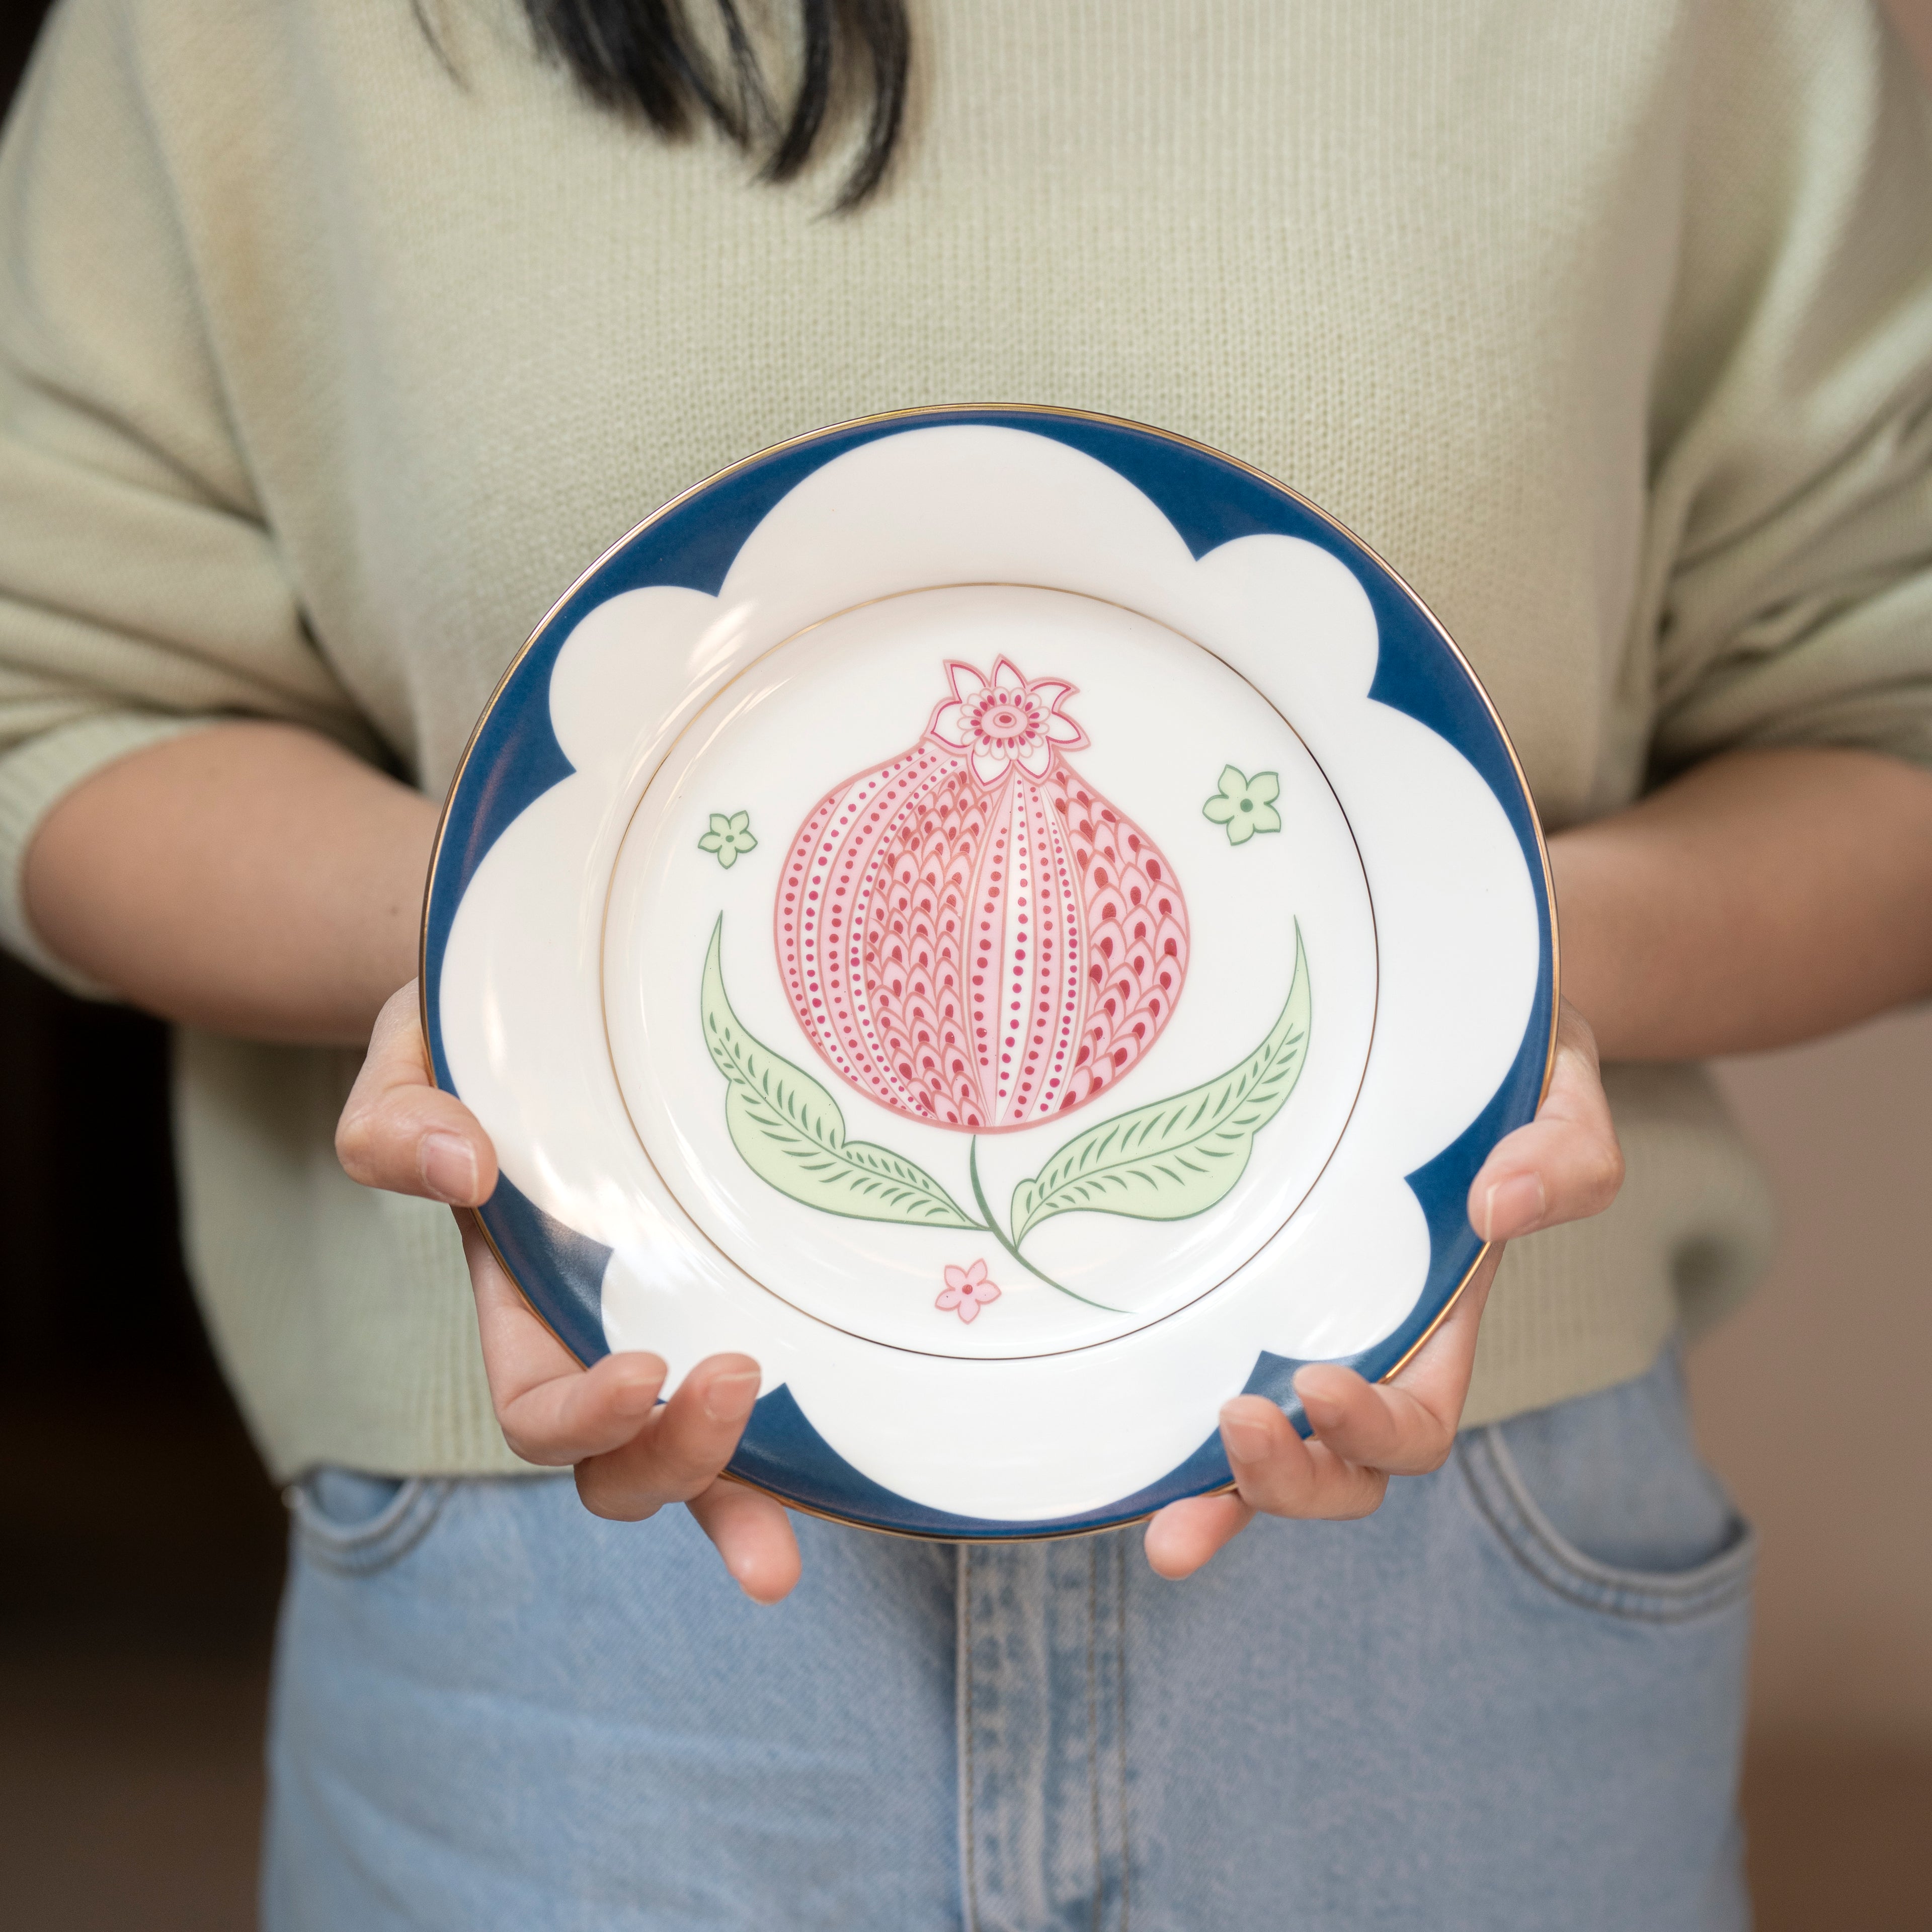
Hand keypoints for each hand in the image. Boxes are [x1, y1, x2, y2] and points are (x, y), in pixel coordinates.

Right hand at [335, 982, 802, 1602]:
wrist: (561, 998)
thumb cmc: (483, 1036)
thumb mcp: (414, 1058)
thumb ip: (397, 1118)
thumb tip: (462, 1169)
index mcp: (522, 1305)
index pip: (536, 1407)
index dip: (582, 1418)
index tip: (639, 1372)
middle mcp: (601, 1339)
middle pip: (619, 1469)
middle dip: (675, 1462)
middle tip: (739, 1379)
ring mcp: (681, 1324)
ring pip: (704, 1463)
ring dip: (744, 1499)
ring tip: (794, 1522)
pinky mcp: (750, 1291)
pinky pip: (780, 1394)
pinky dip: (809, 1449)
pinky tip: (864, 1478)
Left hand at [1142, 997, 1622, 1578]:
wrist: (1429, 1011)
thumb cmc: (1500, 1059)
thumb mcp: (1562, 1088)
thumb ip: (1564, 1153)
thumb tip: (1503, 1207)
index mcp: (1438, 1319)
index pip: (1415, 1420)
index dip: (1372, 1428)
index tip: (1317, 1381)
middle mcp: (1362, 1344)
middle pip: (1338, 1472)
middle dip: (1290, 1484)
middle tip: (1236, 1426)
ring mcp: (1286, 1322)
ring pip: (1258, 1456)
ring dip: (1216, 1500)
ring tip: (1165, 1529)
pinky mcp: (1226, 1287)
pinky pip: (1192, 1373)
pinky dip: (1161, 1437)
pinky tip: (1111, 1454)